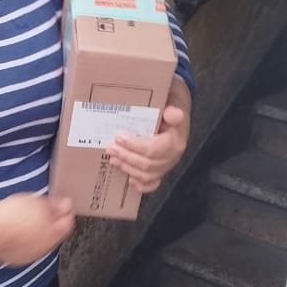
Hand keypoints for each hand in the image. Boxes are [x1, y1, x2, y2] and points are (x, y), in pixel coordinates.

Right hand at [0, 193, 75, 266]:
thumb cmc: (12, 215)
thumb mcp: (39, 203)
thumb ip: (56, 206)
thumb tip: (67, 206)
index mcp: (53, 236)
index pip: (68, 224)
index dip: (67, 211)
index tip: (64, 203)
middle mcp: (42, 249)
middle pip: (53, 234)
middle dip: (52, 222)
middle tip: (45, 208)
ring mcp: (27, 256)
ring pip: (37, 242)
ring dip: (36, 231)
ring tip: (28, 216)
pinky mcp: (12, 258)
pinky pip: (23, 247)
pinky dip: (23, 238)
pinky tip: (16, 228)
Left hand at [106, 80, 191, 194]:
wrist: (175, 113)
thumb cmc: (170, 107)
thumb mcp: (173, 102)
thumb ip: (172, 109)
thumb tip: (172, 113)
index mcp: (175, 141)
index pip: (153, 149)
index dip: (134, 146)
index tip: (119, 138)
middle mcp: (172, 156)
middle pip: (147, 164)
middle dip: (126, 157)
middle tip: (110, 149)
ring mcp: (167, 165)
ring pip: (147, 175)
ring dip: (128, 168)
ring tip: (113, 159)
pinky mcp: (162, 170)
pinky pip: (153, 183)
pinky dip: (141, 185)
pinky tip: (129, 180)